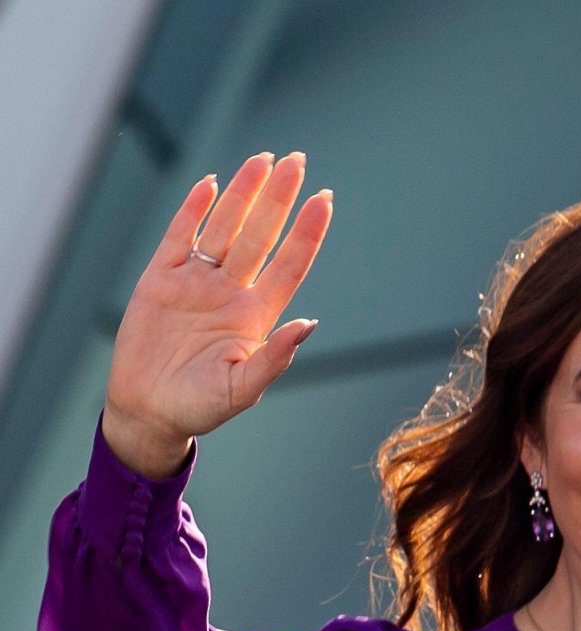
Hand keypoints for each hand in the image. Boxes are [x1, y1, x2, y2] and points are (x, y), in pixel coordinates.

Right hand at [101, 150, 331, 475]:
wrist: (147, 411)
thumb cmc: (198, 408)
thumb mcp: (241, 390)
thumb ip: (273, 358)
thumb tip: (308, 325)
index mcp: (254, 317)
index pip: (288, 265)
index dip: (306, 233)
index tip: (324, 199)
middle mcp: (230, 292)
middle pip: (260, 235)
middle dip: (278, 199)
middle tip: (297, 161)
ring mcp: (196, 282)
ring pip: (225, 227)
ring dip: (243, 194)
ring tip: (264, 160)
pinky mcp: (161, 279)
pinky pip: (181, 235)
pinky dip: (194, 209)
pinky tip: (212, 184)